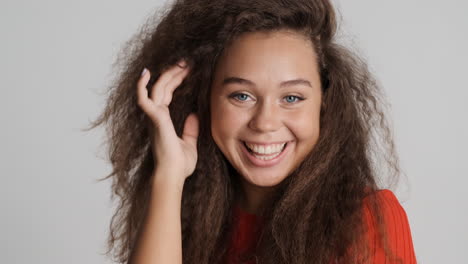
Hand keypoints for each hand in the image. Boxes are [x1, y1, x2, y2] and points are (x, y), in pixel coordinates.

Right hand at [136, 60, 198, 183]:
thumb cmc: (179, 165)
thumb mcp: (189, 144)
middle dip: (174, 73)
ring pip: (157, 88)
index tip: (188, 71)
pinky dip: (141, 86)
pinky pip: (143, 99)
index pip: (168, 94)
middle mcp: (156, 116)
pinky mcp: (154, 119)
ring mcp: (153, 117)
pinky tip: (146, 73)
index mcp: (163, 121)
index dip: (177, 81)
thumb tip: (194, 116)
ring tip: (182, 63)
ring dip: (168, 74)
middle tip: (187, 62)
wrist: (173, 175)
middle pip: (163, 88)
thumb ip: (190, 130)